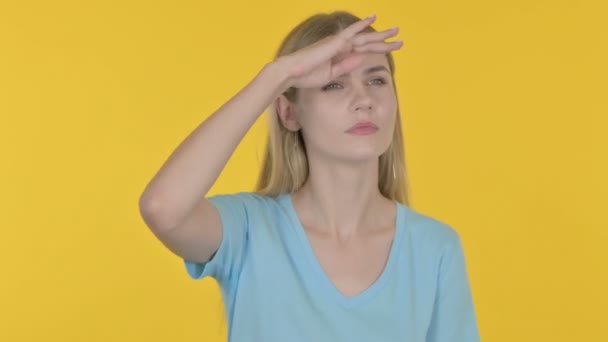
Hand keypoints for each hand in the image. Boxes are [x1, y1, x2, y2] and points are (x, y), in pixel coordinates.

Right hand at [276, 15, 402, 89]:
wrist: (291, 73)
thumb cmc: (306, 75)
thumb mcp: (331, 74)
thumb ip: (345, 67)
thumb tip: (360, 60)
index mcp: (339, 55)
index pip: (362, 51)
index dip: (377, 50)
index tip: (389, 49)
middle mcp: (340, 46)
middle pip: (367, 43)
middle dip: (384, 41)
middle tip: (400, 40)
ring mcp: (338, 43)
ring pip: (364, 38)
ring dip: (380, 35)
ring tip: (396, 31)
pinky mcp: (334, 43)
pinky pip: (352, 32)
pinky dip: (362, 25)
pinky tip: (373, 19)